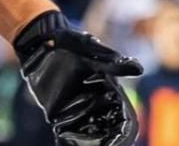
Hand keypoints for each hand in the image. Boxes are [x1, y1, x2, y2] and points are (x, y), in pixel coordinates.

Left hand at [15, 11, 141, 145]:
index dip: (123, 132)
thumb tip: (139, 68)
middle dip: (108, 142)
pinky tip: (65, 145)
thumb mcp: (92, 51)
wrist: (40, 43)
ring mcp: (78, 109)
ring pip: (89, 134)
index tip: (120, 142)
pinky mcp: (59, 113)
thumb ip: (114, 63)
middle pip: (107, 130)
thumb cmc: (70, 42)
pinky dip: (68, 142)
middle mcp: (95, 103)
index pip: (123, 118)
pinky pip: (67, 133)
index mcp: (109, 91)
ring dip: (90, 144)